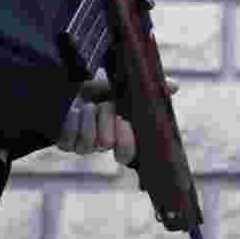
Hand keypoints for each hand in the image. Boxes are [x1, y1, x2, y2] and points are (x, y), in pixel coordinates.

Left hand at [57, 78, 178, 165]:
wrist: (72, 84)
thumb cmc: (102, 87)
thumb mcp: (126, 86)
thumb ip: (149, 88)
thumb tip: (174, 86)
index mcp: (122, 135)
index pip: (128, 155)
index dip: (126, 142)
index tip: (123, 121)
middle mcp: (104, 144)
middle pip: (108, 146)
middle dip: (106, 121)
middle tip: (104, 105)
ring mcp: (84, 145)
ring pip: (88, 145)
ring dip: (88, 120)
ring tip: (87, 105)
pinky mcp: (65, 142)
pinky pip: (68, 142)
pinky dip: (72, 124)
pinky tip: (73, 111)